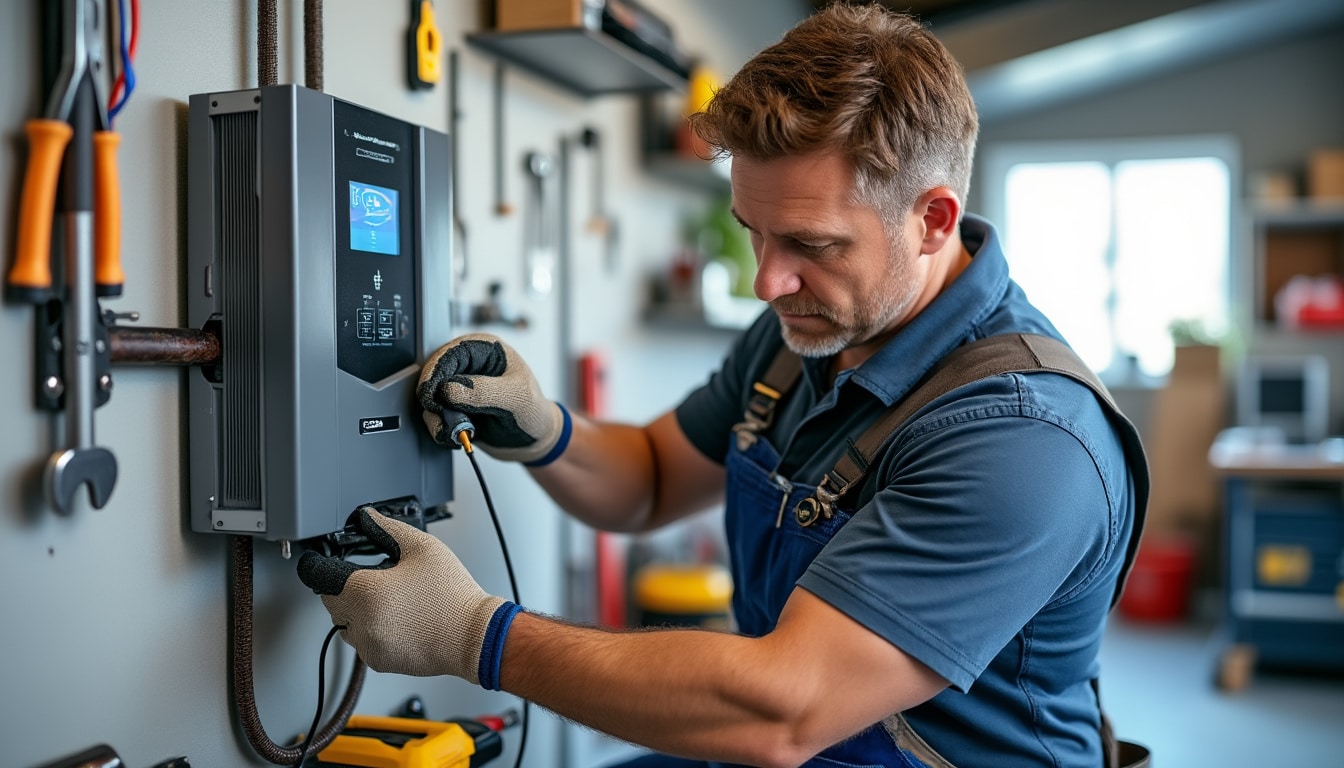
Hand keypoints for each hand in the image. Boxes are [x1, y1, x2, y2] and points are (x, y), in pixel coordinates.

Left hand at [296, 508, 513, 683]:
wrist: (473, 636)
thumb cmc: (453, 595)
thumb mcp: (423, 548)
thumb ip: (388, 528)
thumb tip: (368, 518)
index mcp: (366, 592)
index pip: (320, 576)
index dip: (318, 563)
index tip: (319, 558)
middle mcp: (361, 623)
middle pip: (330, 599)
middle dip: (343, 585)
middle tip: (371, 575)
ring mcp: (368, 646)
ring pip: (344, 621)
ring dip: (355, 608)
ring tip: (390, 597)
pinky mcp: (378, 661)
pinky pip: (361, 640)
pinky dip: (370, 627)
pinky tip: (398, 616)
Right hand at [417, 333, 566, 463]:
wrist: (534, 441)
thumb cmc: (534, 412)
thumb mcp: (516, 398)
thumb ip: (484, 391)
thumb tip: (449, 389)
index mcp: (486, 350)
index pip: (451, 352)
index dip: (436, 370)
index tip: (430, 391)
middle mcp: (469, 365)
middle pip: (434, 373)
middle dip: (432, 395)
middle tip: (437, 412)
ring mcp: (459, 387)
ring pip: (431, 396)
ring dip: (435, 416)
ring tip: (454, 430)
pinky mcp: (454, 408)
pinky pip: (435, 415)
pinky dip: (439, 427)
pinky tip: (455, 436)